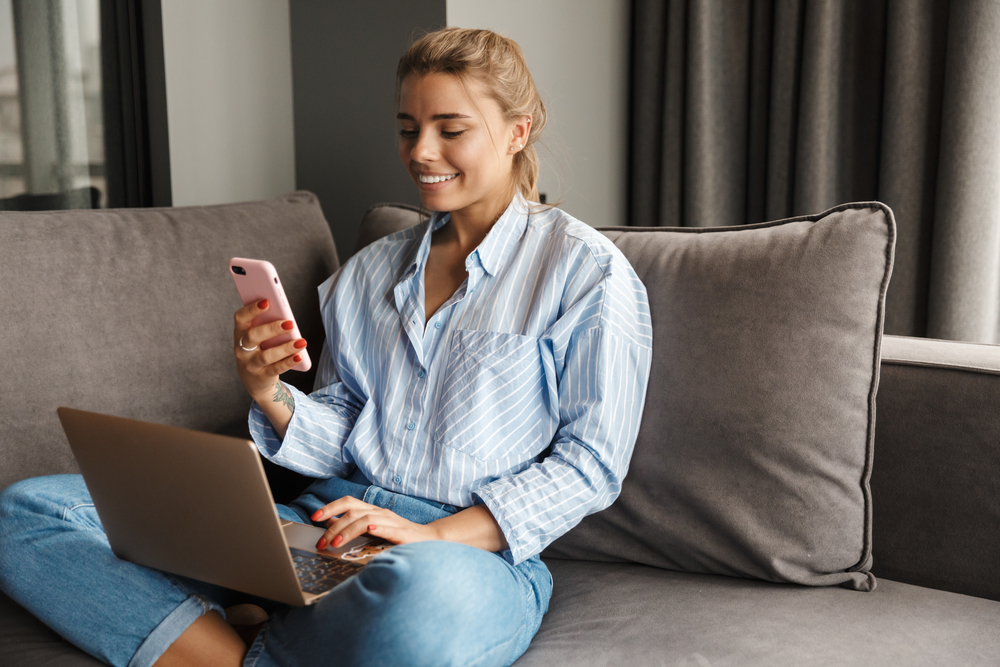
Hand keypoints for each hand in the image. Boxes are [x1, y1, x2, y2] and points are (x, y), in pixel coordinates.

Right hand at [233, 299, 307, 400]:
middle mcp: (242, 349)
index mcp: (240, 333)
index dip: (252, 309)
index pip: (240, 318)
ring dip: (285, 348)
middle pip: (253, 336)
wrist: (254, 380)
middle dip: (272, 328)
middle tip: (290, 323)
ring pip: (266, 356)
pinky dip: (289, 362)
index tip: (267, 301)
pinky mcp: (262, 376)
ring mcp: (250, 364)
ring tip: (301, 342)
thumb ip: (267, 324)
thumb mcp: (259, 337)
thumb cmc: (260, 349)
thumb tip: (285, 312)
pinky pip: (276, 369)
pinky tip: (299, 356)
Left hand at [310, 496, 441, 550]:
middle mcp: (380, 512)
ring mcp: (391, 521)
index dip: (330, 507)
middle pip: (352, 510)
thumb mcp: (372, 530)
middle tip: (320, 541)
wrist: (428, 540)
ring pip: (365, 519)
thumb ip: (353, 526)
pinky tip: (370, 528)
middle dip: (333, 525)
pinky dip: (378, 526)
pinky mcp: (402, 532)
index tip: (314, 517)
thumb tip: (329, 524)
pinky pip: (388, 527)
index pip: (348, 502)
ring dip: (347, 530)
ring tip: (335, 542)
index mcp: (372, 510)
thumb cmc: (398, 537)